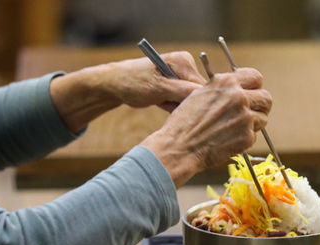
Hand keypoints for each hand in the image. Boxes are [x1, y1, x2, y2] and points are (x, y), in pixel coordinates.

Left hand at [49, 51, 204, 132]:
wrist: (114, 84)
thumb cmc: (133, 83)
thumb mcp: (159, 88)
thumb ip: (182, 91)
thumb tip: (204, 95)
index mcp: (184, 61)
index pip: (202, 86)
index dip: (194, 101)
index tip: (179, 108)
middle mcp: (185, 65)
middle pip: (197, 93)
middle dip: (183, 104)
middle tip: (164, 104)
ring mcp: (181, 74)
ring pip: (188, 99)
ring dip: (175, 106)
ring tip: (160, 102)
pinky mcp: (175, 83)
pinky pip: (181, 100)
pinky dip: (171, 105)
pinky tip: (160, 103)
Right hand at [140, 68, 271, 186]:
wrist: (179, 147)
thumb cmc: (184, 123)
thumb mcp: (200, 94)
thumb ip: (223, 90)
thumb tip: (239, 91)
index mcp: (226, 83)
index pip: (256, 77)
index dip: (254, 86)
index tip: (250, 92)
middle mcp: (238, 97)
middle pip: (266, 98)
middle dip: (261, 106)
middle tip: (252, 113)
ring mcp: (245, 118)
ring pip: (262, 118)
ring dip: (253, 124)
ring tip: (234, 129)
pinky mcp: (246, 137)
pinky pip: (254, 136)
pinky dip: (244, 139)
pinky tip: (228, 140)